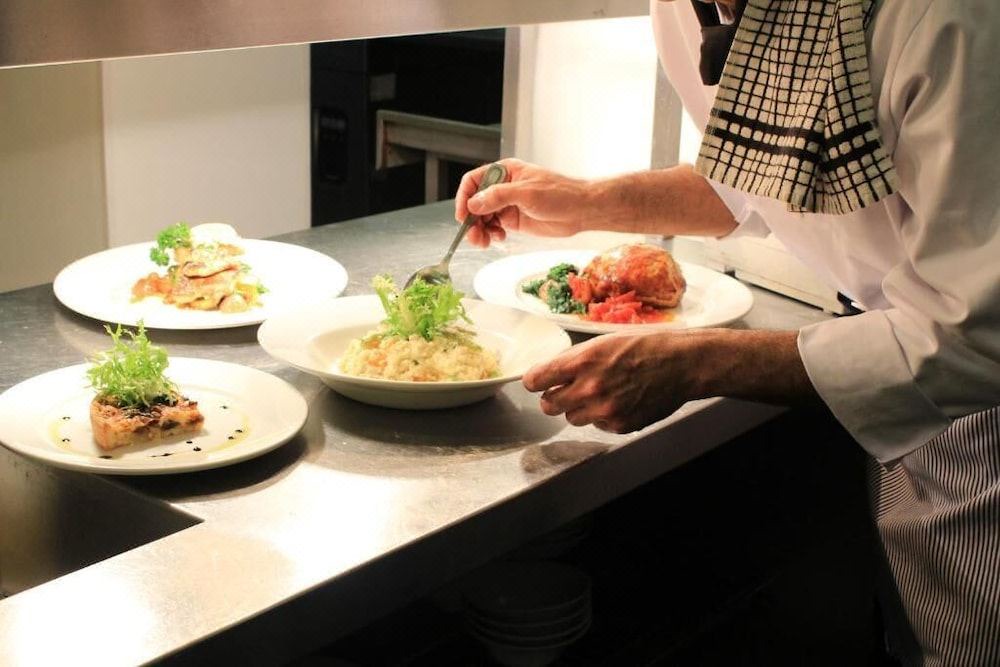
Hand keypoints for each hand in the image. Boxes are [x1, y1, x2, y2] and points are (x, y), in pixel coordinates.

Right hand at [455, 158, 595, 247]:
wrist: (580, 211)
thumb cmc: (559, 194)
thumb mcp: (526, 193)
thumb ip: (498, 197)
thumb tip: (474, 204)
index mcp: (504, 172)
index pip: (474, 181)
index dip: (465, 198)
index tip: (464, 215)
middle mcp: (503, 187)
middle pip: (475, 202)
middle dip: (472, 220)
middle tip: (474, 236)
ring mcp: (507, 204)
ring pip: (482, 217)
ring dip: (479, 230)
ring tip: (484, 242)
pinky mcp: (513, 219)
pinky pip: (493, 227)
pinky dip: (491, 235)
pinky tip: (498, 238)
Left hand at [523, 328, 818, 432]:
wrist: (683, 364)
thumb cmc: (647, 346)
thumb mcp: (605, 341)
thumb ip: (576, 359)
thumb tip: (552, 372)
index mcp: (583, 361)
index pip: (536, 379)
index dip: (535, 380)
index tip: (538, 381)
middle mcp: (590, 387)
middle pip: (549, 404)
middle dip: (554, 396)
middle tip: (565, 390)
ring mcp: (605, 410)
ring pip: (571, 418)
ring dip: (578, 408)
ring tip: (599, 393)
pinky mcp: (619, 425)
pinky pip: (597, 425)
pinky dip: (602, 416)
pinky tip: (619, 400)